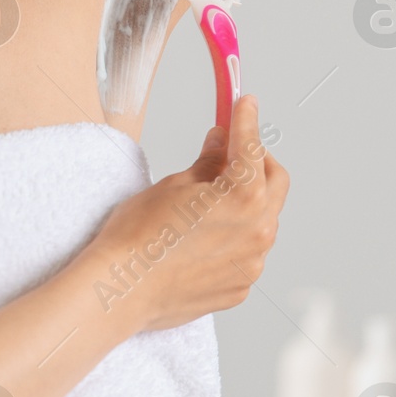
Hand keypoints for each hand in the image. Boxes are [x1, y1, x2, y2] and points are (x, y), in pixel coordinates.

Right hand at [84, 95, 288, 331]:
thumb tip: (221, 145)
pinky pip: (246, 252)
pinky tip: (200, 238)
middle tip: (231, 152)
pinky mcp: (240, 286)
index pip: (252, 147)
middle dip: (258, 162)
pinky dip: (233, 238)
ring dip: (246, 203)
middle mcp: (259, 231)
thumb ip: (208, 164)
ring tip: (209, 202)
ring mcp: (252, 263)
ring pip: (263, 220)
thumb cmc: (137, 239)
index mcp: (245, 197)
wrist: (120, 290)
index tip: (245, 106)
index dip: (246, 121)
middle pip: (275, 182)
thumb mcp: (172, 186)